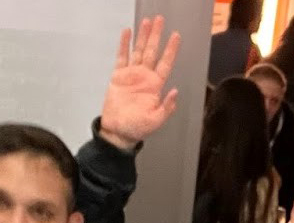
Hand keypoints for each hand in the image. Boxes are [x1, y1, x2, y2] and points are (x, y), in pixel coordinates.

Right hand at [99, 16, 180, 150]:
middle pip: (152, 52)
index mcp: (155, 86)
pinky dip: (124, 45)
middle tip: (160, 20)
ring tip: (147, 22)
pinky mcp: (118, 76)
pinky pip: (122, 57)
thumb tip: (175, 91)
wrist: (117, 131)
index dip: (171, 50)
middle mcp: (145, 77)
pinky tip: (127, 33)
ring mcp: (131, 75)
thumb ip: (166, 107)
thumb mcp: (156, 120)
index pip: (165, 63)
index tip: (176, 36)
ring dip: (143, 36)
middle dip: (156, 36)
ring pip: (138, 51)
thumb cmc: (137, 128)